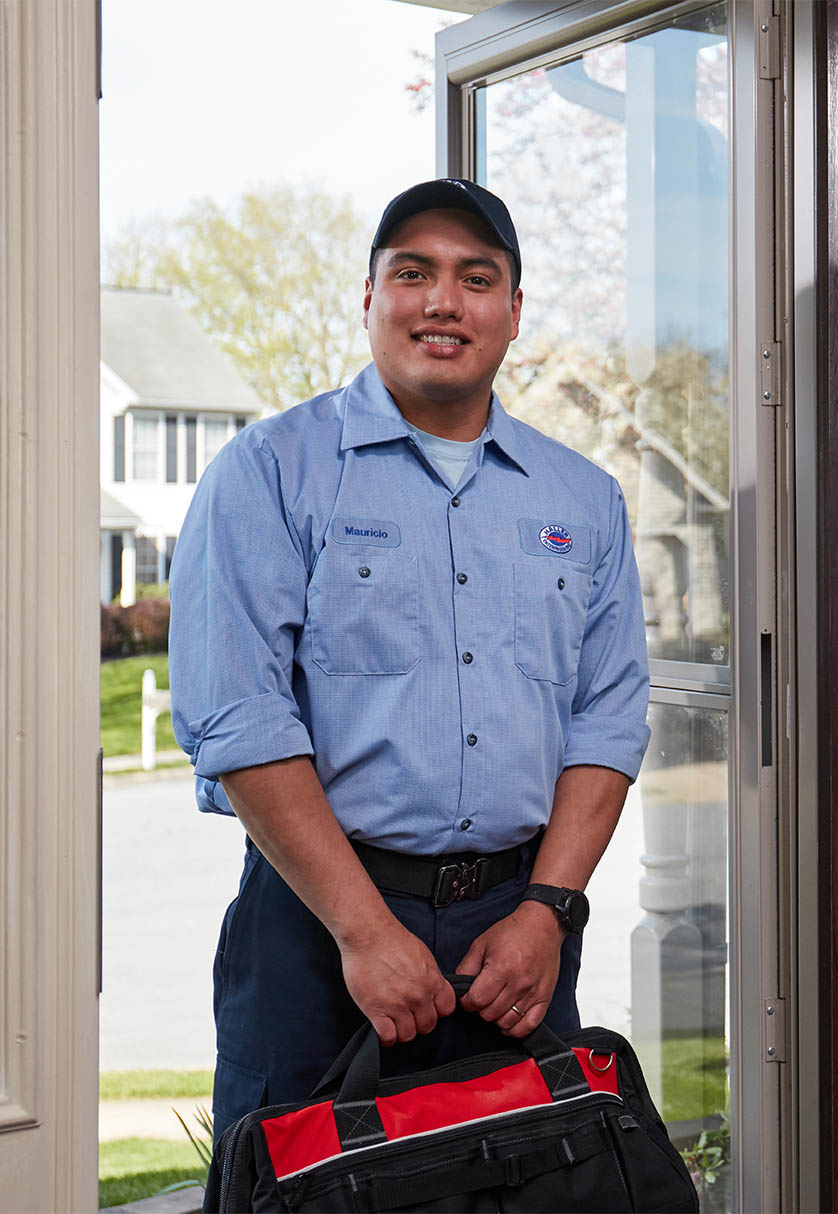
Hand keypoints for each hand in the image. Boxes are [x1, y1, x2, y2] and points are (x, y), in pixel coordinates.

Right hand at [340, 920, 455, 1045]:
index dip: (436, 1011)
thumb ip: (430, 976)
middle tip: (407, 1015)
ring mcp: (398, 1004)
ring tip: (393, 1020)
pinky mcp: (377, 1010)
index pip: (446, 1009)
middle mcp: (418, 995)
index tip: (426, 1008)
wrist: (368, 933)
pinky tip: (382, 1026)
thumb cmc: (391, 939)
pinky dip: (385, 1037)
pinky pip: (388, 1037)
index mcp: (432, 980)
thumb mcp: (422, 954)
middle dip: (418, 1022)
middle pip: (427, 1026)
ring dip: (401, 1030)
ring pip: (408, 1035)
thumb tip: (433, 989)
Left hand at [456, 901, 565, 1037]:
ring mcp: (532, 992)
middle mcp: (517, 983)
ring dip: (496, 1018)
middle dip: (481, 1009)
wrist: (542, 926)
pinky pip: (529, 1025)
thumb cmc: (513, 932)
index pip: (477, 1000)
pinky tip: (508, 1021)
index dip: (467, 1002)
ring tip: (495, 1005)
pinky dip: (516, 1029)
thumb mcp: (482, 943)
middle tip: (482, 998)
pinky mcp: (544, 998)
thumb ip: (467, 967)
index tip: (468, 997)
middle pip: (490, 1014)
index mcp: (500, 968)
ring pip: (507, 1022)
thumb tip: (459, 987)